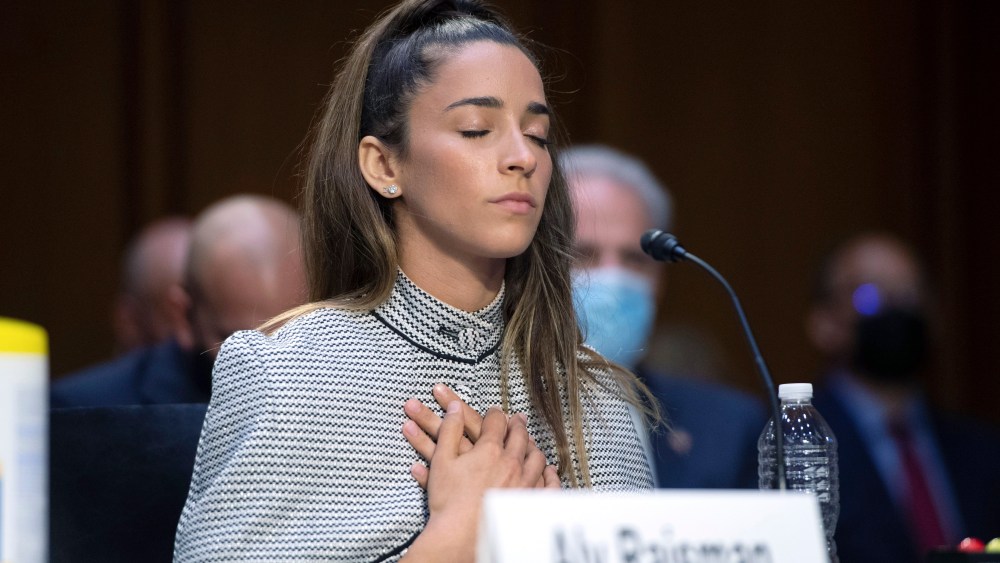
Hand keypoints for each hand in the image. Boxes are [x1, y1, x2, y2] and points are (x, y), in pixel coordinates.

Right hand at [402, 402, 552, 561]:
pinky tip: (549, 472)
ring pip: (536, 458)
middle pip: (520, 436)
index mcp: (490, 450)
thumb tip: (455, 409)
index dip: (495, 414)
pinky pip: (548, 485)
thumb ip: (450, 430)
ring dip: (533, 447)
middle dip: (517, 425)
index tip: (494, 412)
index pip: (497, 422)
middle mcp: (511, 463)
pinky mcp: (530, 502)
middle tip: (516, 420)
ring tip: (530, 444)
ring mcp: (524, 483)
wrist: (459, 536)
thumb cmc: (448, 502)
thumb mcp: (442, 460)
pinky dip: (550, 476)